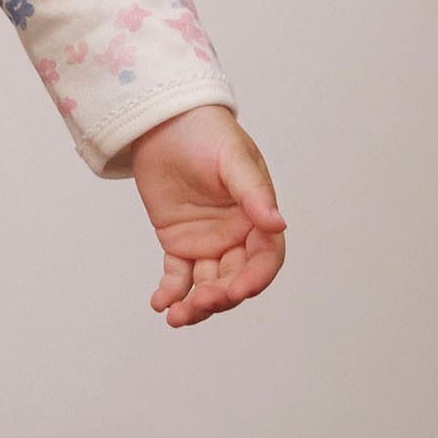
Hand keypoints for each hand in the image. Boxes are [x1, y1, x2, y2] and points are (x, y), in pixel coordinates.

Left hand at [125, 103, 285, 326]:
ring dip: (196, 304)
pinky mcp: (178, 243)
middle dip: (221, 295)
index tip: (239, 290)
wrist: (164, 122)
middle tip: (200, 303)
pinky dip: (170, 292)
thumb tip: (277, 224)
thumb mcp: (233, 160)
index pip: (265, 258)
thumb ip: (253, 193)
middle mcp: (237, 235)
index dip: (256, 277)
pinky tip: (160, 304)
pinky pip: (177, 275)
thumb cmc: (207, 134)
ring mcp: (208, 242)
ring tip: (177, 315)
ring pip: (207, 284)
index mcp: (258, 217)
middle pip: (235, 278)